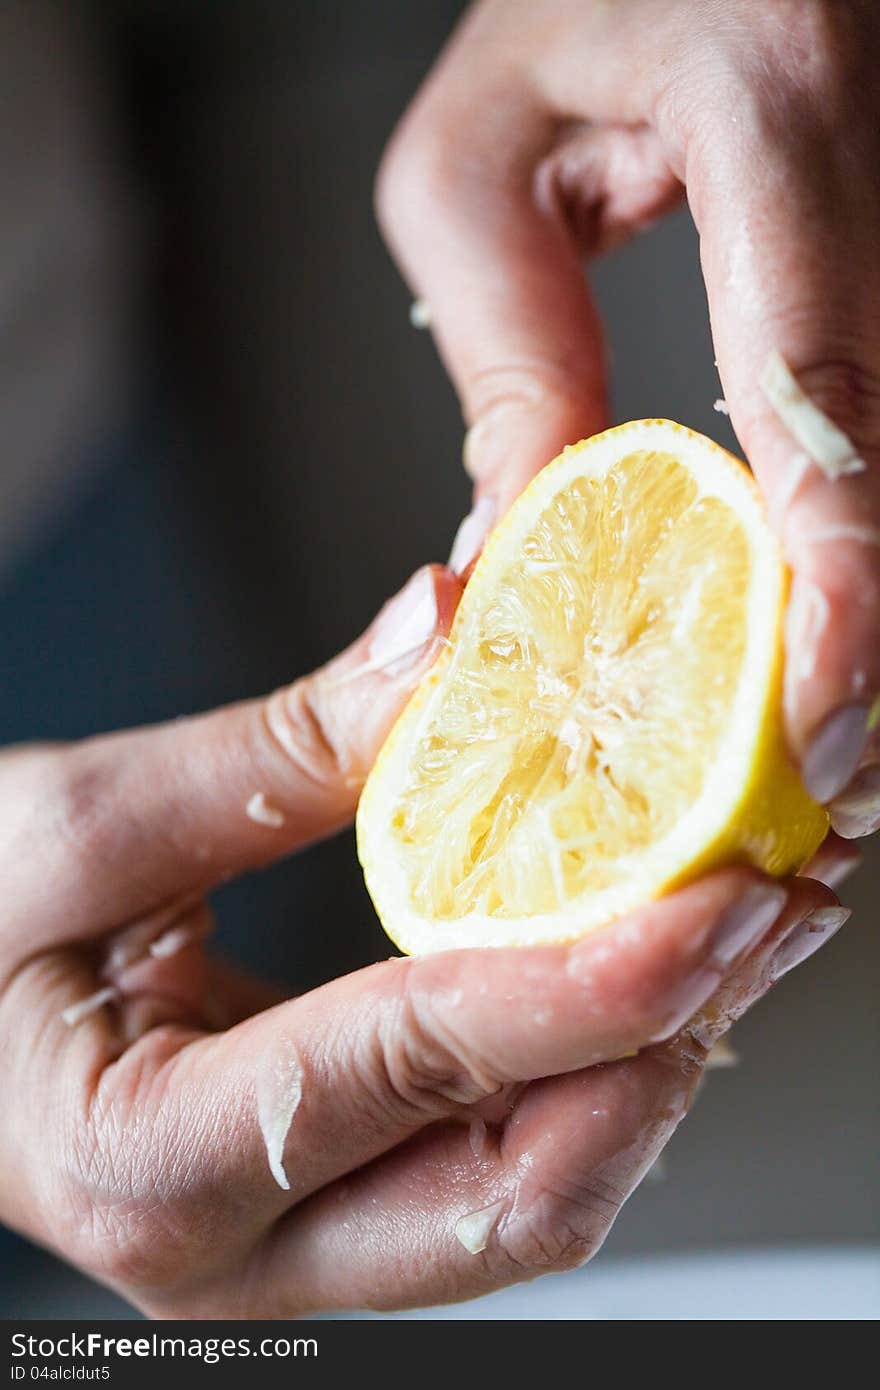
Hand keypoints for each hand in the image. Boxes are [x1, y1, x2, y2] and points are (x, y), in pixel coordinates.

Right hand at [0, 563, 845, 1316]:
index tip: (712, 893)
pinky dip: (586, 1070)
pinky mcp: (332, 1207)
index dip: (584, 986)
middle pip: (518, 1193)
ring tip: (736, 925)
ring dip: (648, 1062)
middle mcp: (241, 1249)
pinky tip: (639, 969)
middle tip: (759, 906)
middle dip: (662, 1049)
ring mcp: (295, 1247)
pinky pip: (495, 1163)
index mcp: (146, 1161)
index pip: (417, 1069)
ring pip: (528, 1195)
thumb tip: (451, 639)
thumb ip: (272, 749)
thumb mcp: (70, 824)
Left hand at [377, 0, 879, 827]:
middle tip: (819, 774)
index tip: (813, 709)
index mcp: (771, 105)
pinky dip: (860, 528)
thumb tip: (519, 551)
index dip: (836, 570)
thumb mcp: (475, 164)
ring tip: (820, 719)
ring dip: (871, 592)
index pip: (820, 380)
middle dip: (867, 628)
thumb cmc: (569, 5)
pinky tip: (816, 598)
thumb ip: (508, 358)